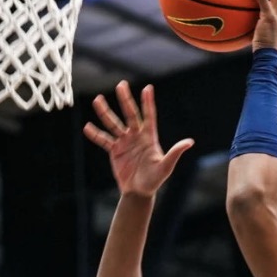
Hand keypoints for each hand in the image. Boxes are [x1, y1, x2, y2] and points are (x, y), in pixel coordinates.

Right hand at [83, 82, 194, 197]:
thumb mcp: (166, 166)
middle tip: (121, 85)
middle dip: (125, 100)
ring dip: (105, 112)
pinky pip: (104, 140)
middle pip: (130, 114)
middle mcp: (137, 136)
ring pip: (114, 124)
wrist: (139, 192)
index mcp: (150, 137)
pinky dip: (95, 134)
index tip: (147, 88)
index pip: (149, 116)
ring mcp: (125, 142)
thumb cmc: (155, 180)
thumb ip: (175, 153)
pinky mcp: (115, 150)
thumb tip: (190, 142)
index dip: (148, 102)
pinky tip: (87, 127)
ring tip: (97, 100)